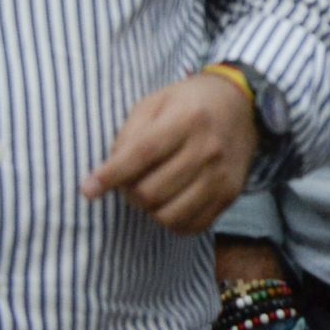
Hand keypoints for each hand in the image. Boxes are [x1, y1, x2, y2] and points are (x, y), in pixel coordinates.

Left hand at [81, 71, 257, 233]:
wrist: (241, 105)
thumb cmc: (188, 104)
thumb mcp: (155, 104)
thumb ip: (129, 137)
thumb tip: (104, 178)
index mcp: (188, 118)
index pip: (142, 154)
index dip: (111, 175)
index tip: (88, 189)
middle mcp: (209, 147)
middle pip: (151, 192)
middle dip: (129, 192)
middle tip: (130, 182)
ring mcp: (222, 174)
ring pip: (168, 215)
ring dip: (149, 209)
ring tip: (150, 192)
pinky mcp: (231, 193)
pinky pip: (191, 226)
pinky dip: (172, 221)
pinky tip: (170, 202)